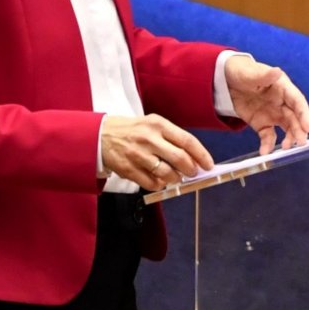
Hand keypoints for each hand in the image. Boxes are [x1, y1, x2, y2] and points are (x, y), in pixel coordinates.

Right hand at [100, 114, 214, 188]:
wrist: (99, 135)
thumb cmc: (132, 130)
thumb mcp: (152, 124)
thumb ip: (172, 139)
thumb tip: (194, 159)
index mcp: (158, 124)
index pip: (187, 140)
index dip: (201, 155)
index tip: (209, 165)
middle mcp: (149, 138)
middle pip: (180, 158)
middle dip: (191, 170)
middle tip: (193, 173)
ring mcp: (138, 155)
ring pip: (167, 174)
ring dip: (176, 179)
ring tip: (174, 176)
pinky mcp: (128, 169)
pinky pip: (152, 183)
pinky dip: (160, 185)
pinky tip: (159, 180)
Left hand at [225, 55, 308, 155]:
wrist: (225, 80)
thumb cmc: (241, 71)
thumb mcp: (250, 72)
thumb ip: (264, 75)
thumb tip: (277, 72)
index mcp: (283, 88)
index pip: (298, 102)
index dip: (304, 114)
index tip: (308, 127)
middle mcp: (281, 102)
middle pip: (294, 118)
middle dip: (299, 130)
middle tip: (300, 142)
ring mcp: (272, 114)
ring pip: (286, 128)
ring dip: (288, 138)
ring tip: (285, 148)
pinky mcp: (262, 123)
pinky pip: (268, 136)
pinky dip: (268, 145)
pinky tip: (264, 152)